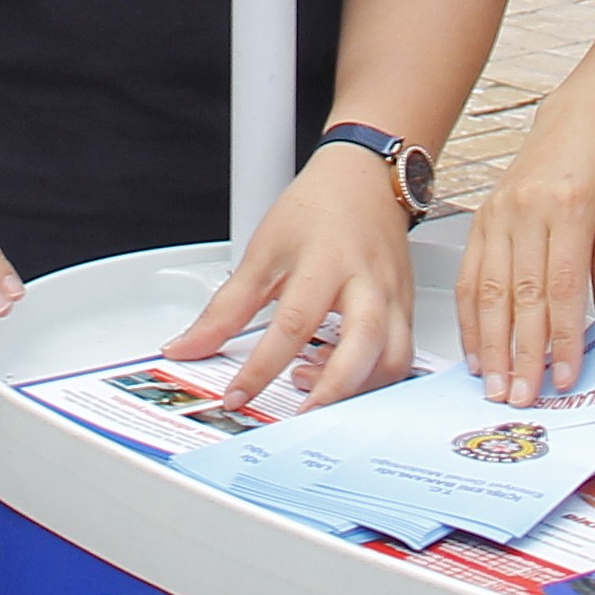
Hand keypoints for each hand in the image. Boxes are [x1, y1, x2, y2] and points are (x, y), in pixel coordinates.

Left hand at [166, 148, 423, 409]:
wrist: (365, 178)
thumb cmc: (317, 209)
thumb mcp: (263, 251)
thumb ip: (226, 307)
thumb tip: (188, 346)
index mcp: (325, 263)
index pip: (293, 324)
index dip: (262, 368)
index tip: (237, 396)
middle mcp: (366, 282)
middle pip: (363, 344)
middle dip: (332, 390)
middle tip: (299, 416)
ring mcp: (393, 298)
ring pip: (392, 358)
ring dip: (355, 389)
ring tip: (312, 390)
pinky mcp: (406, 311)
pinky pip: (400, 357)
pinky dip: (372, 379)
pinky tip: (338, 376)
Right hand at [457, 119, 594, 405]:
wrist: (578, 124)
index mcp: (571, 209)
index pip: (564, 287)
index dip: (562, 337)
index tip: (564, 375)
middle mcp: (529, 212)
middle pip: (522, 295)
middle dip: (521, 353)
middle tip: (521, 394)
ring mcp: (499, 215)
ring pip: (489, 291)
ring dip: (490, 345)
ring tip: (495, 382)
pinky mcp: (481, 220)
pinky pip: (469, 276)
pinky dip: (470, 318)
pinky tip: (476, 348)